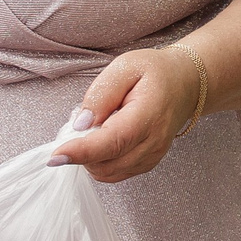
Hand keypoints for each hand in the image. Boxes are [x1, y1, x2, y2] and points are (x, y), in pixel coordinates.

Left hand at [46, 48, 204, 183]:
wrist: (186, 84)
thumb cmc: (155, 72)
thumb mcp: (125, 67)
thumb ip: (101, 93)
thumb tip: (81, 123)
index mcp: (149, 115)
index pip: (112, 142)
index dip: (82, 151)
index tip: (55, 156)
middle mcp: (153, 142)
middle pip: (106, 163)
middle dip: (82, 151)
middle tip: (83, 122)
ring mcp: (152, 156)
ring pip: (108, 173)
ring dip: (90, 158)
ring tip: (97, 127)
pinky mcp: (147, 163)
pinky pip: (115, 174)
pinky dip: (101, 162)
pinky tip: (104, 139)